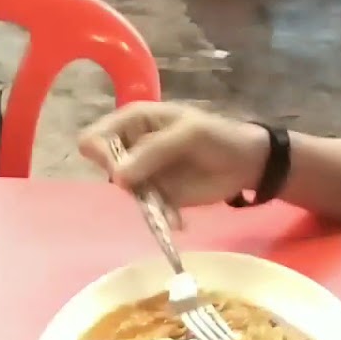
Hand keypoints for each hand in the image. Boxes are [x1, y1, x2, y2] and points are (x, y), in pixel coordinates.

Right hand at [79, 102, 268, 220]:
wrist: (247, 162)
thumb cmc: (218, 136)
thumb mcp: (189, 134)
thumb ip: (153, 150)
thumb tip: (116, 177)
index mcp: (133, 120)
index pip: (93, 138)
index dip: (102, 155)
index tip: (122, 170)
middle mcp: (131, 145)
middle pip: (103, 166)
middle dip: (124, 181)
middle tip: (146, 188)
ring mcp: (143, 172)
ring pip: (124, 191)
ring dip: (143, 202)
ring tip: (169, 207)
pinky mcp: (156, 194)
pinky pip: (144, 208)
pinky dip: (158, 215)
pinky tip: (177, 219)